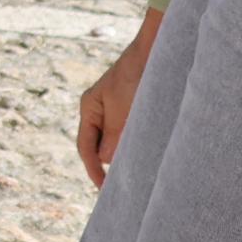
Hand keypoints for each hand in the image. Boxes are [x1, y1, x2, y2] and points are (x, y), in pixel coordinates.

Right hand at [75, 10, 160, 187]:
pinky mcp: (133, 109)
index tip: (105, 191)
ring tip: (143, 164)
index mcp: (89, 108)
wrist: (156, 49)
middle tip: (127, 185)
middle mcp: (99, 110)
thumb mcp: (124, 108)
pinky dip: (136, 143)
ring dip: (127, 151)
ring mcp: (115, 109)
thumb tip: (108, 161)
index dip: (94, 171)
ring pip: (117, 142)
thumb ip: (114, 136)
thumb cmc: (137, 76)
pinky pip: (129, 134)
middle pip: (100, 147)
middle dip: (112, 163)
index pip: (86, 148)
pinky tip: (148, 149)